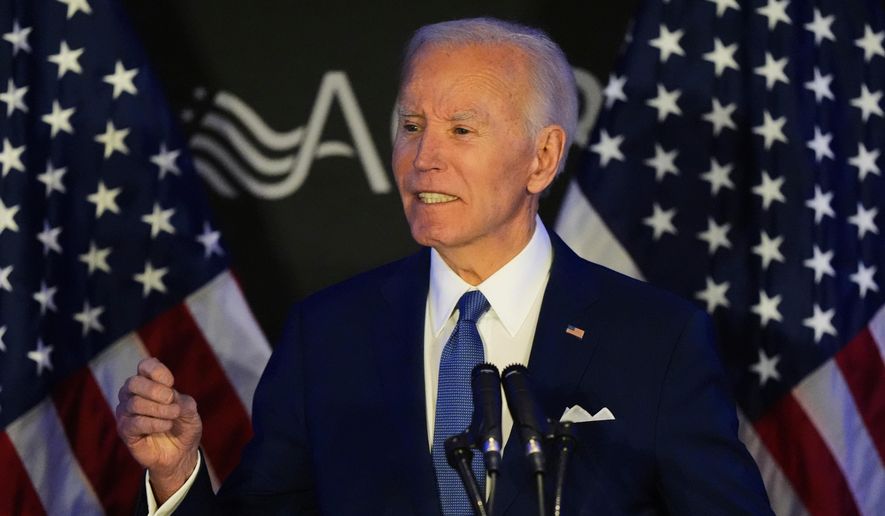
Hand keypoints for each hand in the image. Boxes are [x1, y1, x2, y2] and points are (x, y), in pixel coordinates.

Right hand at [116, 357, 202, 503]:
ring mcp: (126, 412)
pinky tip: (166, 426)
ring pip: (135, 403)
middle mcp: (132, 394)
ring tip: (173, 416)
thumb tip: (170, 397)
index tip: (171, 383)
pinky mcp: (124, 430)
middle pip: (134, 382)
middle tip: (171, 400)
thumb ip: (181, 401)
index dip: (158, 372)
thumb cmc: (183, 426)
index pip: (145, 366)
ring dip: (159, 409)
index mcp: (148, 382)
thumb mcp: (190, 411)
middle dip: (155, 390)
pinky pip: (134, 423)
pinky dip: (154, 423)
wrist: (180, 453)